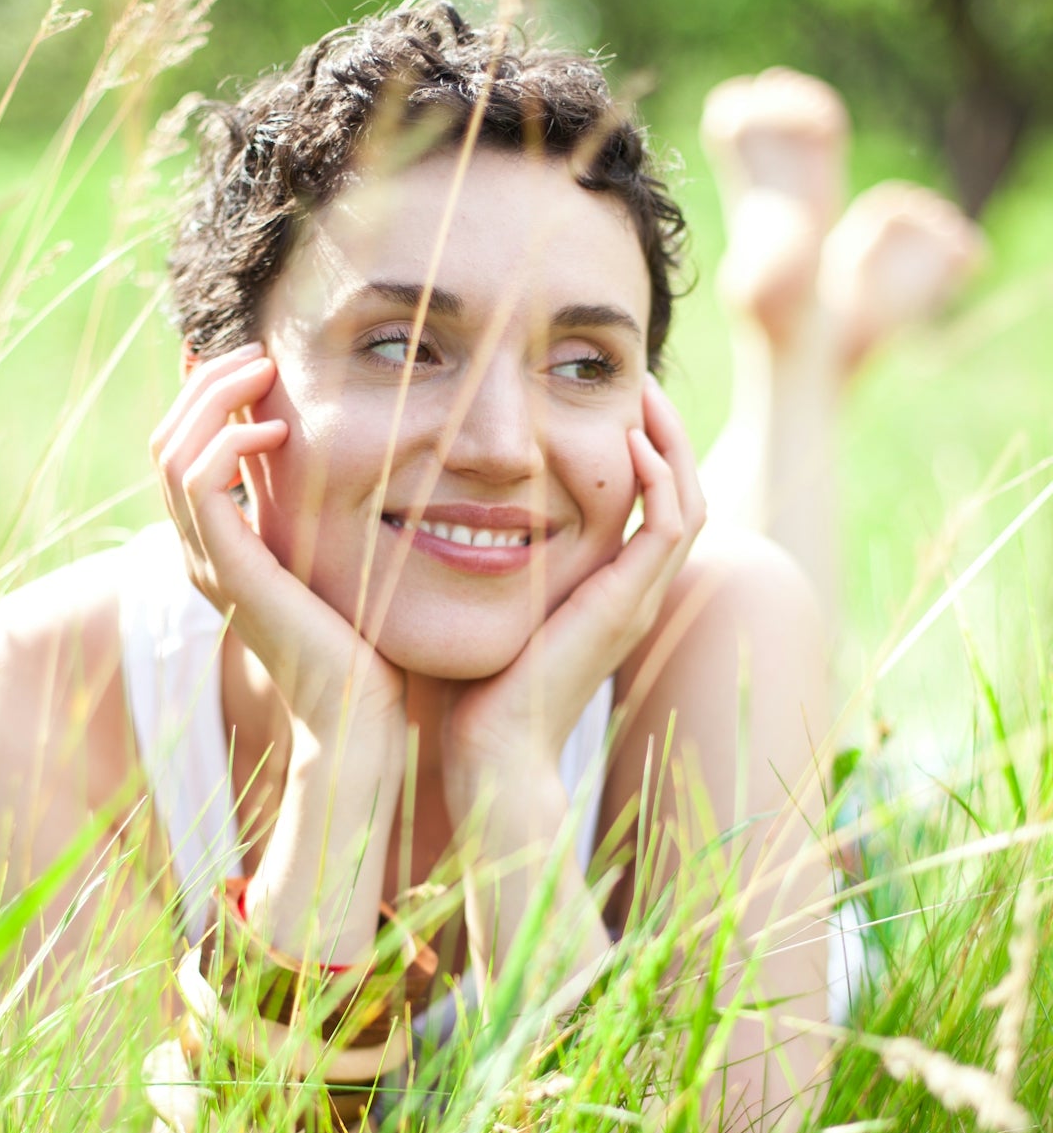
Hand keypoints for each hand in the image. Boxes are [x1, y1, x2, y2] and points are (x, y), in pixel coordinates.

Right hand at [149, 343, 405, 752]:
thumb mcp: (340, 560)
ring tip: (264, 370)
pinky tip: (276, 432)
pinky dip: (226, 440)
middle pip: (166, 438)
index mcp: (222, 546)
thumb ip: (327, 514)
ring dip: (214, 397)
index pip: (183, 449)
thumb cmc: (366, 646)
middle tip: (259, 350)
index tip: (255, 357)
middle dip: (207, 382)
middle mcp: (202, 551)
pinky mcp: (229, 570)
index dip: (206, 395)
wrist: (359, 717)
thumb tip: (359, 464)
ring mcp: (208, 562)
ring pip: (171, 450)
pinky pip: (197, 482)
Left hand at [442, 376, 705, 799]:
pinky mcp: (627, 605)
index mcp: (609, 593)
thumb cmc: (472, 689)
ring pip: (687, 500)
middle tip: (637, 378)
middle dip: (664, 430)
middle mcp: (634, 594)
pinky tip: (630, 442)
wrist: (489, 753)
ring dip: (670, 440)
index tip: (608, 399)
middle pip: (683, 492)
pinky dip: (659, 479)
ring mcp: (637, 601)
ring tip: (643, 391)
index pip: (651, 504)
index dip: (641, 448)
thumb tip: (444, 509)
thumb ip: (485, 559)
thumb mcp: (486, 604)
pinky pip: (668, 526)